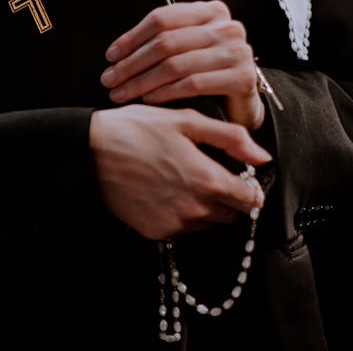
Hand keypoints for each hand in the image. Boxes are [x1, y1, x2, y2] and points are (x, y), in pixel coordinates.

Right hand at [89, 105, 271, 239]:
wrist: (90, 150)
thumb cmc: (136, 129)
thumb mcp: (186, 121)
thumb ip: (231, 138)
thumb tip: (262, 157)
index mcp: (209, 180)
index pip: (251, 200)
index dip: (248, 187)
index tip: (235, 176)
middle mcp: (195, 209)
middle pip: (230, 215)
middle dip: (224, 197)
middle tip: (202, 174)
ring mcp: (174, 224)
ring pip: (205, 223)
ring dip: (202, 207)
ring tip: (177, 180)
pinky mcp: (154, 232)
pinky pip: (180, 229)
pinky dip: (177, 214)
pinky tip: (160, 191)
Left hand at [100, 1, 264, 130]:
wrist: (240, 102)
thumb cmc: (207, 73)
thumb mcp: (185, 49)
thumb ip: (162, 41)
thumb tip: (117, 54)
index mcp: (210, 12)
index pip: (162, 19)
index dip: (132, 38)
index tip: (111, 56)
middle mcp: (227, 27)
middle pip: (166, 43)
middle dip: (132, 64)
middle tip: (110, 79)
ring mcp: (237, 51)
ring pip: (176, 65)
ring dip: (143, 81)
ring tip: (123, 92)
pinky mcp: (242, 77)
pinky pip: (194, 84)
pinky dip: (166, 92)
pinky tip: (149, 98)